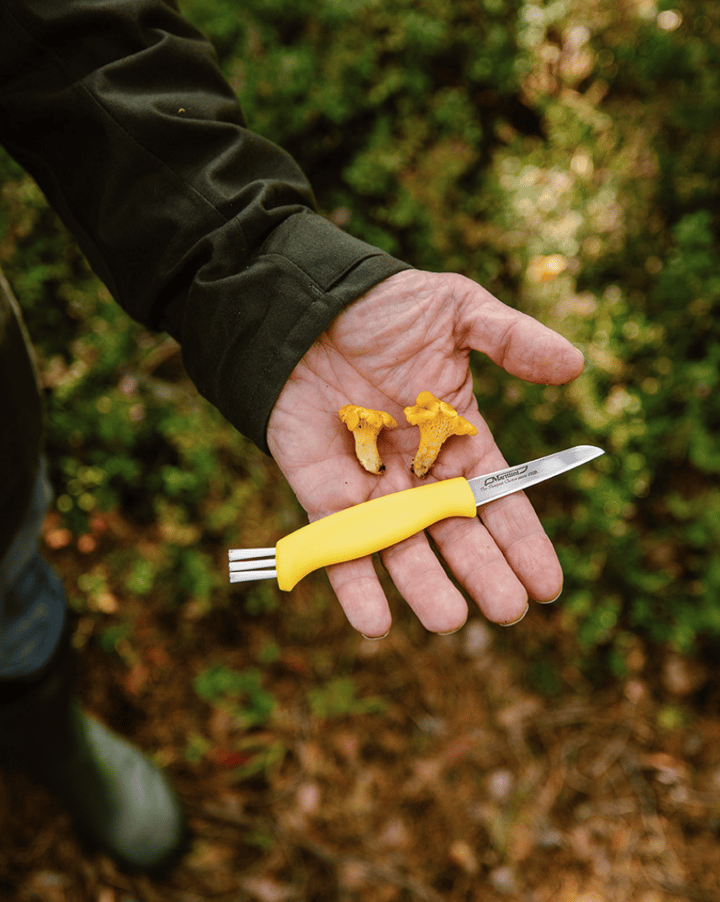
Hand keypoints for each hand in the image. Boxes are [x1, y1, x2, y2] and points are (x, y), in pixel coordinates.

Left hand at [267, 270, 583, 636]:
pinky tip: (375, 623)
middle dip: (483, 573)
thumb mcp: (458, 310)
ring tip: (449, 620)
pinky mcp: (323, 493)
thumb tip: (575, 365)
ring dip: (424, 587)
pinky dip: (353, 585)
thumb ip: (511, 340)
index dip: (523, 542)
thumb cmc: (385, 305)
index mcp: (460, 438)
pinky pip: (340, 546)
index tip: (549, 586)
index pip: (499, 500)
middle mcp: (419, 473)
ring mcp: (371, 488)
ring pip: (403, 549)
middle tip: (508, 611)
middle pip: (456, 534)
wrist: (306, 304)